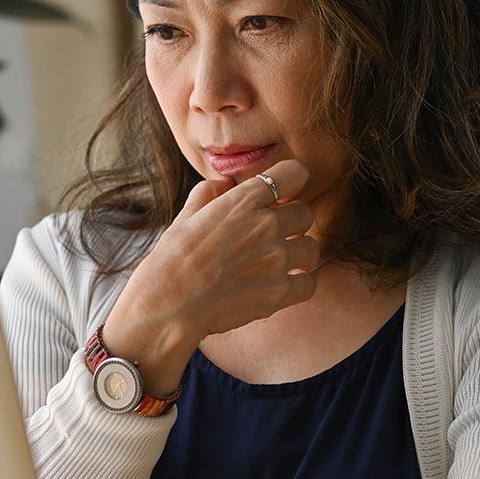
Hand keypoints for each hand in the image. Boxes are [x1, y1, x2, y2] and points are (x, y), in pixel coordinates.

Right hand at [102, 158, 319, 392]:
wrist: (168, 305)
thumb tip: (225, 184)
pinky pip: (309, 283)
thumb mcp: (185, 217)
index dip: (290, 181)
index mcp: (243, 201)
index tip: (281, 194)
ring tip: (274, 263)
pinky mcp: (280, 292)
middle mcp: (266, 226)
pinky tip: (278, 285)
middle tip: (271, 235)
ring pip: (311, 248)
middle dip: (291, 222)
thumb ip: (209, 193)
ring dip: (297, 254)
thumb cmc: (171, 261)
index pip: (293, 173)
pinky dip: (298, 285)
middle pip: (305, 213)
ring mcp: (276, 259)